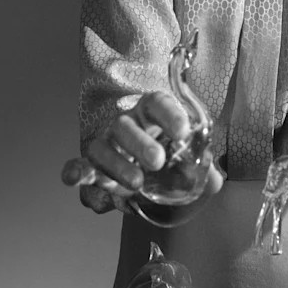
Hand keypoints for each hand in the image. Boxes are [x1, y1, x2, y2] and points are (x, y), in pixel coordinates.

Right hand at [70, 90, 223, 213]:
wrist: (143, 158)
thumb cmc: (169, 151)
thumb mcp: (189, 154)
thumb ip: (203, 166)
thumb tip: (213, 180)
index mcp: (152, 112)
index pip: (159, 104)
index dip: (170, 115)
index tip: (184, 131)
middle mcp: (126, 124)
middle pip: (126, 127)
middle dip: (140, 144)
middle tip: (158, 160)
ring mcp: (106, 143)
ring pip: (102, 148)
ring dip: (116, 165)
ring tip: (136, 182)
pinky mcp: (91, 165)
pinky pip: (79, 166)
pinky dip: (75, 172)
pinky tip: (74, 178)